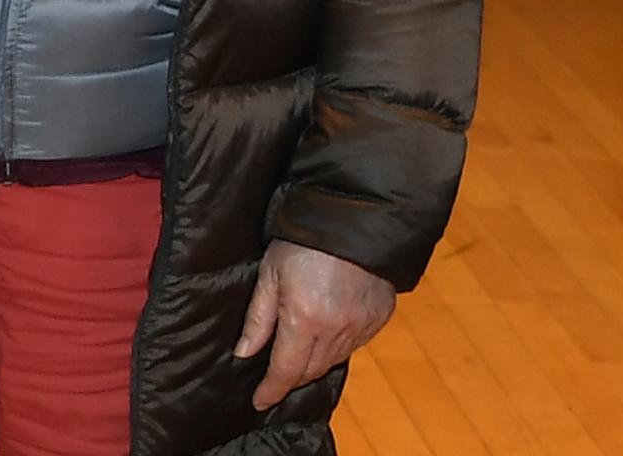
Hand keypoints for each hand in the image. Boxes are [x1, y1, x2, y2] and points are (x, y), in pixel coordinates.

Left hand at [236, 239, 397, 408]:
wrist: (354, 220)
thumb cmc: (303, 242)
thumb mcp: (270, 274)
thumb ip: (258, 318)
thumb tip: (244, 352)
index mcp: (304, 320)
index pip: (285, 369)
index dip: (271, 389)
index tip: (259, 401)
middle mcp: (336, 331)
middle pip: (310, 370)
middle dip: (290, 378)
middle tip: (273, 380)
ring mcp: (361, 327)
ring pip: (332, 361)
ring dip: (312, 365)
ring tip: (296, 360)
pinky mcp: (378, 320)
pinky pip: (353, 346)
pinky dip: (336, 348)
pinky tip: (324, 339)